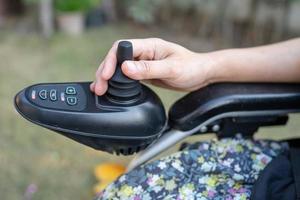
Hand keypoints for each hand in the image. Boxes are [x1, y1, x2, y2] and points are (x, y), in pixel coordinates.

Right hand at [90, 38, 216, 94]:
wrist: (203, 75)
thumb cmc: (192, 67)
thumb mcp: (172, 69)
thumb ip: (149, 68)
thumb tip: (125, 68)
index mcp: (149, 46)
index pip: (122, 48)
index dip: (110, 61)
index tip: (106, 75)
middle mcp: (144, 53)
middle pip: (116, 58)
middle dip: (105, 71)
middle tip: (99, 87)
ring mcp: (144, 63)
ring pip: (119, 68)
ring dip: (108, 78)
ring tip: (99, 90)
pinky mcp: (145, 73)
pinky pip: (127, 76)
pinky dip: (117, 82)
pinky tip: (111, 89)